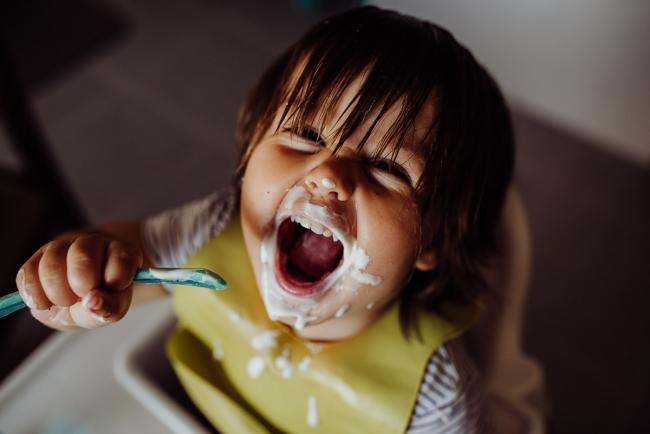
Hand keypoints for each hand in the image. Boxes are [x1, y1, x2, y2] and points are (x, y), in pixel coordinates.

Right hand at [15, 232, 142, 329]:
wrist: (80, 297)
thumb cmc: (102, 300)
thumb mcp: (113, 310)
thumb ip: (109, 308)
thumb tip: (92, 303)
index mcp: (121, 252)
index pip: (121, 257)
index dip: (115, 279)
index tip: (112, 291)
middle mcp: (93, 242)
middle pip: (83, 253)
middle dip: (81, 283)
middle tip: (84, 298)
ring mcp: (64, 246)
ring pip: (53, 257)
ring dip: (56, 288)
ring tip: (64, 303)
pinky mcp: (39, 257)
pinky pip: (27, 271)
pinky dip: (33, 292)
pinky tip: (44, 304)